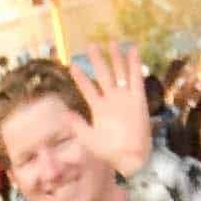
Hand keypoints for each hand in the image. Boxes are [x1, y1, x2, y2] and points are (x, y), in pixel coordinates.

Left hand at [72, 39, 152, 178]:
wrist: (130, 158)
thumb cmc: (109, 152)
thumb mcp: (88, 139)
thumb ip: (77, 125)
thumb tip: (63, 113)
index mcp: (98, 109)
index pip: (87, 88)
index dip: (80, 77)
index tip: (71, 65)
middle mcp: (111, 100)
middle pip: (103, 75)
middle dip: (97, 60)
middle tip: (90, 45)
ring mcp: (124, 98)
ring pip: (119, 73)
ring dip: (115, 58)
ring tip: (111, 42)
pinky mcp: (137, 99)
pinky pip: (135, 78)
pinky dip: (134, 64)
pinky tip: (132, 50)